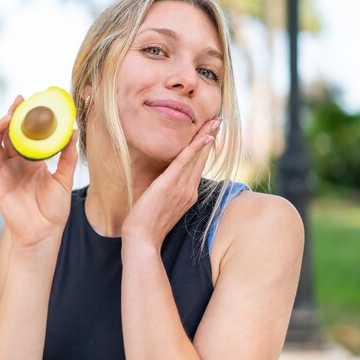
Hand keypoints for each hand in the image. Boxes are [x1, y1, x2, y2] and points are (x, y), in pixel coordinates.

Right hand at [0, 96, 78, 248]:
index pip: (24, 134)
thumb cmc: (54, 209)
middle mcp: (15, 164)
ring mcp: (3, 172)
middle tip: (18, 101)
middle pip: (7, 135)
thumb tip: (75, 132)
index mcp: (31, 161)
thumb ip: (68, 156)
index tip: (30, 101)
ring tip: (5, 117)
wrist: (44, 232)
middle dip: (10, 116)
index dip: (24, 118)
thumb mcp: (65, 179)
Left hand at [121, 117, 221, 249]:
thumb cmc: (147, 224)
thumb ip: (168, 192)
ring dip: (206, 137)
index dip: (205, 148)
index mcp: (188, 194)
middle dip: (210, 137)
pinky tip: (203, 137)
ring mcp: (181, 188)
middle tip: (218, 119)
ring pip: (197, 157)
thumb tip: (165, 183)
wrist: (142, 239)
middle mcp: (189, 190)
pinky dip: (195, 149)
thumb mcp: (162, 205)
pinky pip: (184, 163)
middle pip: (202, 158)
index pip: (198, 166)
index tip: (211, 132)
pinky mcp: (169, 185)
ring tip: (214, 121)